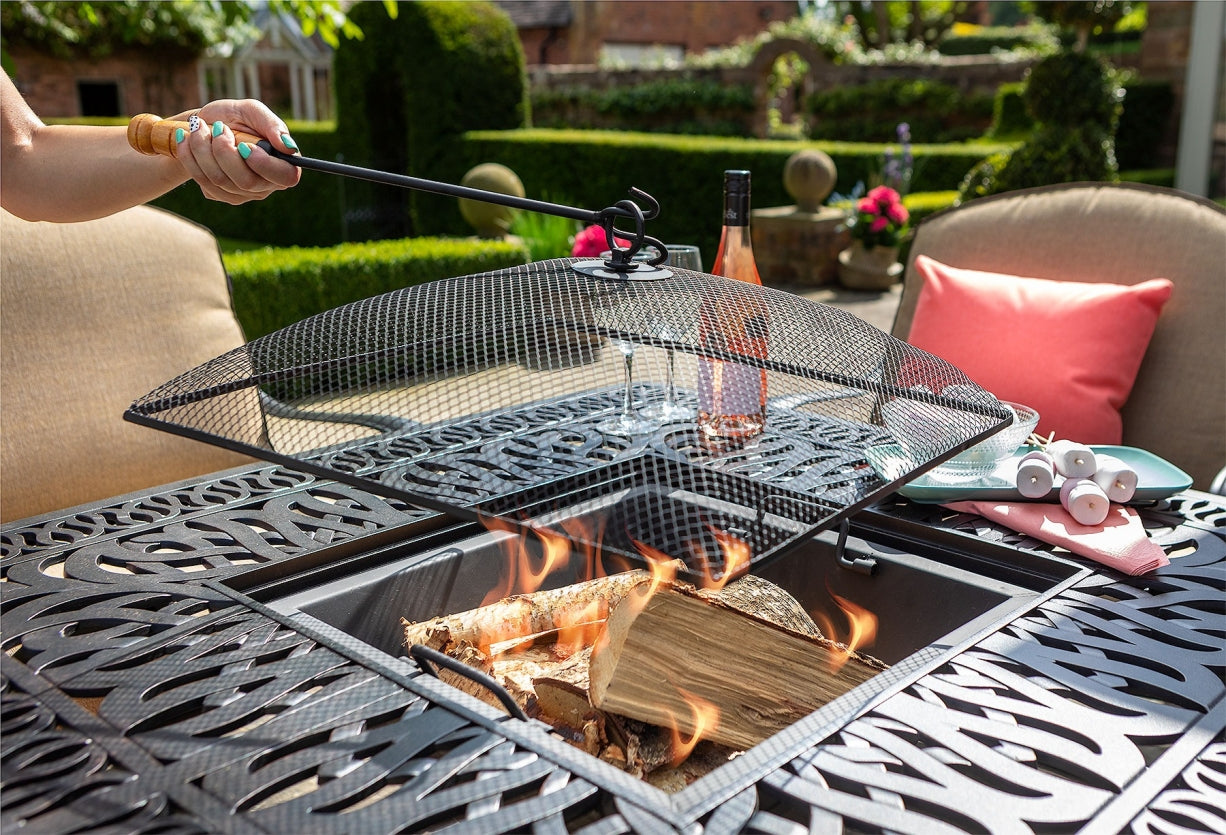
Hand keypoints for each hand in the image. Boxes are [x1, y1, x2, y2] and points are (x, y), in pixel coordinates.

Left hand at [170, 99, 300, 203]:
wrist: (206, 124)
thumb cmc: (235, 116)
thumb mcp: (253, 111)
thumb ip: (273, 125)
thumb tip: (289, 148)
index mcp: (282, 164)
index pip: (285, 177)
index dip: (263, 164)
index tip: (243, 145)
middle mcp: (265, 184)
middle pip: (246, 182)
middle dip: (223, 150)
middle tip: (217, 127)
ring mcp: (242, 194)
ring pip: (219, 181)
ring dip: (202, 148)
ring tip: (198, 127)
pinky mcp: (219, 195)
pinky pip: (203, 182)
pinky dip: (189, 156)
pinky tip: (188, 140)